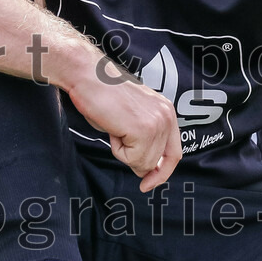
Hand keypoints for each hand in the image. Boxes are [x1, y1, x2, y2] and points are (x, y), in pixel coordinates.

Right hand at [66, 55, 182, 192]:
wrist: (87, 76)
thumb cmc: (102, 94)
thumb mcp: (133, 116)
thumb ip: (145, 138)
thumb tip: (145, 168)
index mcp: (167, 111)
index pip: (174, 154)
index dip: (162, 173)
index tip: (148, 184)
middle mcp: (167, 116)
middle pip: (156, 162)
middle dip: (134, 159)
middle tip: (118, 136)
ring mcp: (157, 123)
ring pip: (143, 163)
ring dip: (123, 151)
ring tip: (115, 126)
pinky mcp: (143, 129)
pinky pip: (131, 159)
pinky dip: (117, 149)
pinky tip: (113, 127)